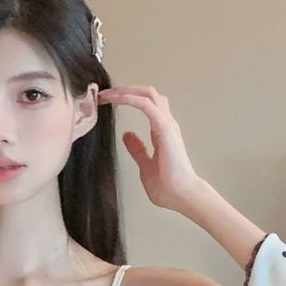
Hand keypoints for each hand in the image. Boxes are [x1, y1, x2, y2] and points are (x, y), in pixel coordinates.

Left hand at [97, 85, 201, 212]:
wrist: (182, 195)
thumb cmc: (168, 186)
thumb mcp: (145, 165)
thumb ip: (137, 149)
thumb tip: (127, 135)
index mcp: (161, 131)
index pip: (146, 104)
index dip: (127, 98)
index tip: (107, 101)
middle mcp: (166, 123)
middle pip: (147, 94)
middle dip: (124, 90)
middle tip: (104, 94)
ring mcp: (166, 124)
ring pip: (147, 94)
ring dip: (126, 90)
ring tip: (107, 93)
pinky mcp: (164, 127)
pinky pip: (146, 104)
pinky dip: (130, 98)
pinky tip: (116, 98)